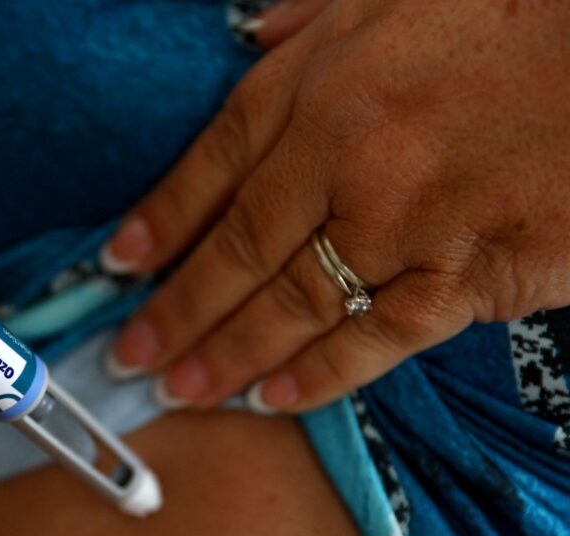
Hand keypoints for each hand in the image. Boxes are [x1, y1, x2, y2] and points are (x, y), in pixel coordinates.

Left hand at [102, 0, 569, 411]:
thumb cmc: (513, 15)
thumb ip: (313, 22)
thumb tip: (257, 39)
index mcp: (323, 83)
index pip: (215, 162)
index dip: (162, 218)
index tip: (119, 265)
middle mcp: (348, 155)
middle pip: (238, 248)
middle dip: (176, 310)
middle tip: (129, 357)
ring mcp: (405, 220)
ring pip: (293, 303)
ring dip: (228, 354)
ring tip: (180, 392)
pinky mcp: (468, 272)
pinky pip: (377, 337)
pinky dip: (320, 375)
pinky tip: (271, 399)